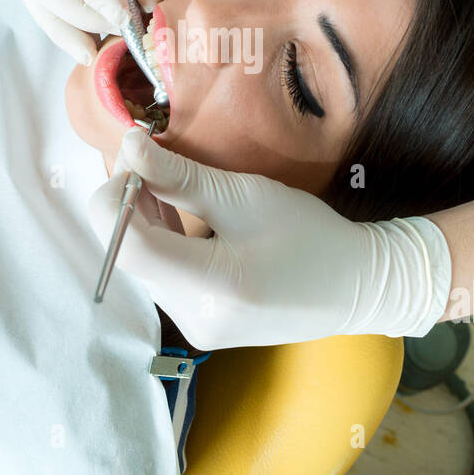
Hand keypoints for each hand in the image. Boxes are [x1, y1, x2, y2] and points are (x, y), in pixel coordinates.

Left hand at [86, 128, 454, 349]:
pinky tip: (189, 219)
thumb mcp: (243, 195)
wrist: (357, 285)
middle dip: (133, 202)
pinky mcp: (201, 326)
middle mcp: (192, 318)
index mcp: (208, 286)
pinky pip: (164, 278)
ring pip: (143, 265)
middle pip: (129, 254)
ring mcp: (195, 328)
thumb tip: (127, 146)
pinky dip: (165, 242)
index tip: (137, 159)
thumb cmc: (310, 235)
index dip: (115, 195)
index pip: (124, 245)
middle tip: (157, 161)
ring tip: (179, 188)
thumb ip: (179, 174)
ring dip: (147, 220)